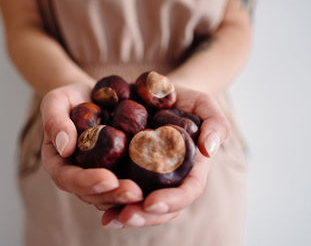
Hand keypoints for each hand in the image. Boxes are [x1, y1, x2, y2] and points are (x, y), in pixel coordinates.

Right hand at [40, 83, 143, 210]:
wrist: (93, 96)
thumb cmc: (71, 98)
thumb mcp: (57, 101)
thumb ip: (54, 121)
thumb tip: (65, 148)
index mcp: (59, 163)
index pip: (69, 179)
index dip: (88, 183)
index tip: (109, 179)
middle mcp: (78, 175)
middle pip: (93, 194)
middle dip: (114, 196)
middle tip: (136, 193)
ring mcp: (99, 176)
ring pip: (111, 197)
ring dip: (128, 198)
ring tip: (147, 194)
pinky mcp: (119, 172)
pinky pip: (127, 184)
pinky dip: (141, 188)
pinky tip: (157, 185)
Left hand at [101, 86, 230, 227]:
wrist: (159, 93)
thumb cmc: (186, 100)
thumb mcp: (204, 104)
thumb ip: (216, 123)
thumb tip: (210, 149)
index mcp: (191, 169)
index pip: (187, 192)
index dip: (172, 201)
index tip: (151, 202)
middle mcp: (169, 179)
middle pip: (161, 208)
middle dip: (144, 216)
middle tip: (124, 216)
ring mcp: (148, 177)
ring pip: (138, 204)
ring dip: (123, 213)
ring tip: (108, 217)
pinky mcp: (127, 169)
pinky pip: (119, 189)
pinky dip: (107, 197)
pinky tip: (95, 200)